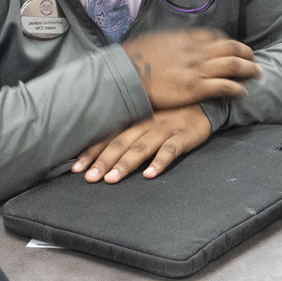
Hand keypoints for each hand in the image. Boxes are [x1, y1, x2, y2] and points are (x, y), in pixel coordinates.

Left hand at [73, 105, 211, 182]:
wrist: (205, 101)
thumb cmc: (174, 111)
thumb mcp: (149, 115)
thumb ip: (130, 128)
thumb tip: (104, 147)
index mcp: (135, 120)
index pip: (109, 137)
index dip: (92, 152)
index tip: (76, 168)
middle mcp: (146, 123)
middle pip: (120, 144)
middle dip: (103, 161)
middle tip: (89, 178)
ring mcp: (164, 129)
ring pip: (141, 148)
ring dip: (125, 164)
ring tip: (112, 179)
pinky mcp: (183, 136)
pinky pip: (170, 150)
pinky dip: (160, 162)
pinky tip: (150, 175)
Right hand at [119, 27, 259, 109]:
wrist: (125, 75)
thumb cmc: (133, 59)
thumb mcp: (153, 41)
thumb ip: (169, 42)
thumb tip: (171, 43)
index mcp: (184, 39)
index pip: (214, 36)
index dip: (227, 42)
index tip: (233, 47)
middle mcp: (194, 52)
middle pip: (229, 47)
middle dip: (245, 52)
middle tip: (253, 57)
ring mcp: (196, 70)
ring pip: (232, 65)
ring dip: (248, 68)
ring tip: (257, 72)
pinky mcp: (194, 89)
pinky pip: (223, 86)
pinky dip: (236, 88)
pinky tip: (242, 92)